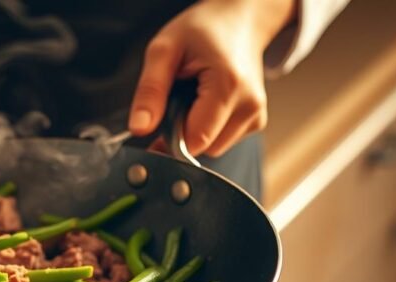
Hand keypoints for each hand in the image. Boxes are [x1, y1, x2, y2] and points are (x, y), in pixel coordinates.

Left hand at [128, 0, 295, 156]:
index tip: (162, 117)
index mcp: (229, 86)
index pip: (195, 140)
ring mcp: (256, 114)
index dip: (170, 137)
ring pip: (214, 147)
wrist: (238, 20)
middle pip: (204, 147)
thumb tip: (139, 127)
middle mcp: (250, 105)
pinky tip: (208, 101)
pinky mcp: (256, 120)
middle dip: (183, 130)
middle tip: (179, 97)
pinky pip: (223, 140)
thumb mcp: (165, 49)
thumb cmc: (203, 29)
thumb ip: (150, 90)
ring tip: (195, 96)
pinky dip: (210, 127)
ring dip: (196, 129)